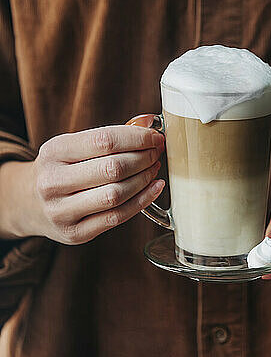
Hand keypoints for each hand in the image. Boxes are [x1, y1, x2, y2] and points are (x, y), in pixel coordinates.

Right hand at [0, 116, 164, 243]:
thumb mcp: (74, 145)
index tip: (155, 136)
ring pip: (115, 195)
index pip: (104, 140)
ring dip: (143, 179)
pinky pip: (116, 217)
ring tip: (154, 168)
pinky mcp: (75, 233)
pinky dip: (142, 201)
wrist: (28, 203)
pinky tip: (154, 188)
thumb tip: (150, 123)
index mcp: (53, 151)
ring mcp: (62, 211)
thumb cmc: (61, 168)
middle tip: (156, 152)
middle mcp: (53, 182)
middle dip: (143, 158)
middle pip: (112, 168)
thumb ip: (110, 135)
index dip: (137, 137)